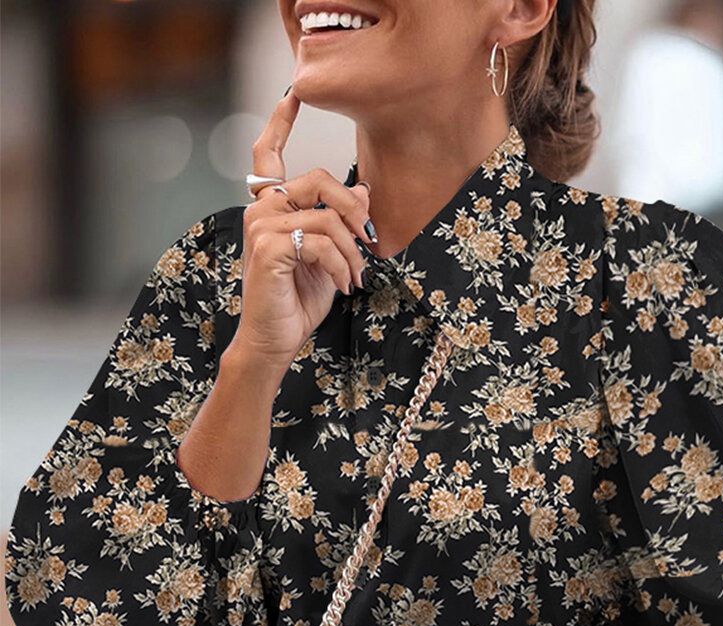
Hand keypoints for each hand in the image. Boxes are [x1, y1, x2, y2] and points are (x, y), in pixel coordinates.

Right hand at [227, 87, 375, 376]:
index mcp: (271, 207)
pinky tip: (344, 284)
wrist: (276, 338)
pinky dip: (341, 264)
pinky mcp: (268, 248)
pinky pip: (321, 240)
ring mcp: (261, 227)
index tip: (293, 94)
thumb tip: (365, 193)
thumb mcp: (329, 256)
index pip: (268, 155)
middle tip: (368, 242)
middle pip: (320, 180)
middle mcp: (261, 209)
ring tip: (355, 276)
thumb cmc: (298, 299)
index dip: (279, 122)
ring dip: (352, 250)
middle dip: (354, 210)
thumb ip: (340, 224)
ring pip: (327, 215)